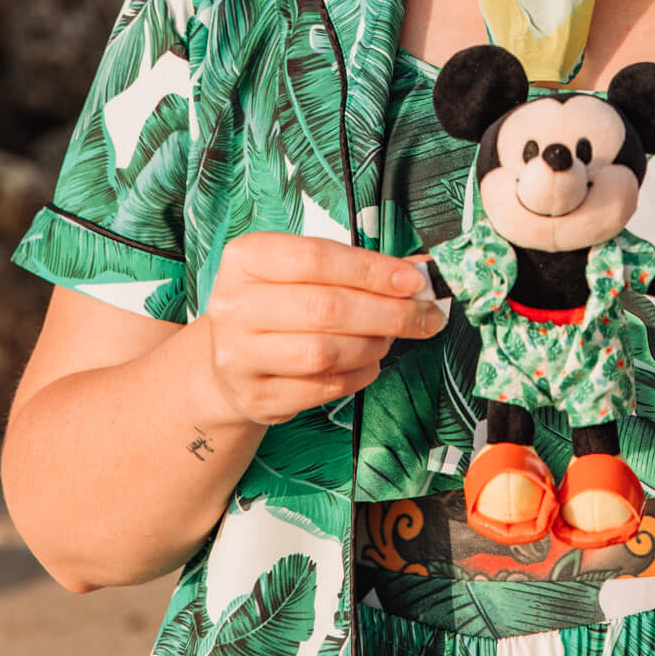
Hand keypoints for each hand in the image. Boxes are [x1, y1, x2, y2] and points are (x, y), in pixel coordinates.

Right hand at [203, 233, 444, 427]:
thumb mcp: (305, 272)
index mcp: (247, 258)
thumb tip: (419, 272)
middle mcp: (234, 305)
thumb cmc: (279, 304)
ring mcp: (240, 356)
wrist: (230, 362)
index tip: (414, 280)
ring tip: (391, 336)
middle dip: (388, 312)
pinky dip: (358, 374)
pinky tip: (369, 361)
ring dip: (374, 344)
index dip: (372, 270)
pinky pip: (323, 388)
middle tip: (425, 315)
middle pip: (326, 307)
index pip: (318, 258)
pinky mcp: (256, 397)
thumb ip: (358, 267)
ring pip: (325, 352)